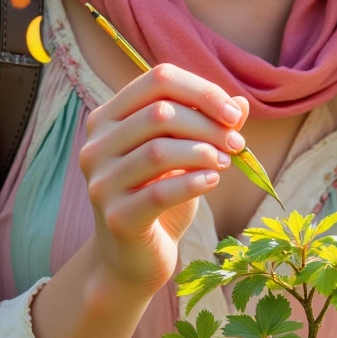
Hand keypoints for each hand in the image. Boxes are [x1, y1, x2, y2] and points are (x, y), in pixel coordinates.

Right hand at [79, 64, 248, 293]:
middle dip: (208, 125)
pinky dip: (194, 182)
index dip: (202, 91)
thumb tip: (240, 104)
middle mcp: (96, 146)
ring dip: (204, 152)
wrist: (133, 257)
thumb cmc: (160, 197)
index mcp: (107, 118)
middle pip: (160, 112)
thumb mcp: (183, 156)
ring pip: (159, 150)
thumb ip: (207, 127)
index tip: (234, 115)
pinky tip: (213, 181)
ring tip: (226, 162)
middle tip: (237, 145)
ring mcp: (102, 182)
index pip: (157, 80)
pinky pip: (161, 192)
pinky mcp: (116, 218)